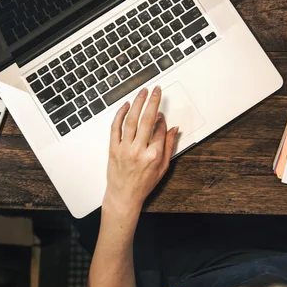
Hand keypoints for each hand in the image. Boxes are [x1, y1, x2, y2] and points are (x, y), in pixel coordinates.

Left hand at [104, 86, 177, 212]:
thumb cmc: (144, 183)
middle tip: (156, 90)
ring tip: (143, 92)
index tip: (162, 114)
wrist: (123, 195)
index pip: (160, 131)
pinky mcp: (113, 148)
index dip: (162, 120)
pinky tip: (126, 105)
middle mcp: (139, 150)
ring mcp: (124, 148)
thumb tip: (173, 129)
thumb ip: (169, 147)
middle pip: (147, 120)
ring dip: (138, 103)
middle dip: (153, 102)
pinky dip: (120, 114)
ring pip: (132, 120)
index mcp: (153, 155)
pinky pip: (116, 127)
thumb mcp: (163, 168)